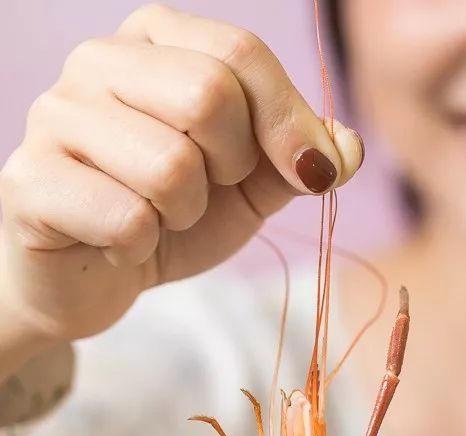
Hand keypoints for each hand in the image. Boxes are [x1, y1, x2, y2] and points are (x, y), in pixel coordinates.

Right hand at [0, 4, 362, 348]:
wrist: (89, 279)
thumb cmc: (168, 217)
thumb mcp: (248, 185)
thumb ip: (297, 158)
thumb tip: (346, 148)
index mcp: (155, 40)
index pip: (241, 54)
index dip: (288, 122)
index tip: (311, 172)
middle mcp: (98, 61)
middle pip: (207, 96)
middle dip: (232, 167)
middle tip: (208, 192)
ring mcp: (55, 116)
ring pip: (169, 166)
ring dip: (183, 215)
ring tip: (158, 218)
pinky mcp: (31, 182)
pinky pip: (126, 219)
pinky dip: (140, 247)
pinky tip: (120, 244)